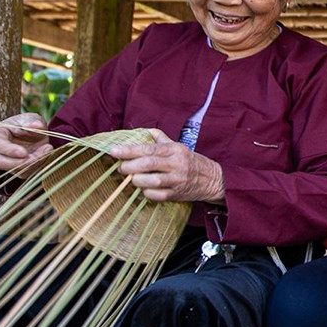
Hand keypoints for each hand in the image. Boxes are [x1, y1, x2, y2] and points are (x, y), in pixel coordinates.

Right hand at [0, 112, 50, 170]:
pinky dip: (38, 166)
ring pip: (14, 170)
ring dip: (33, 163)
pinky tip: (46, 153)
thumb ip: (32, 121)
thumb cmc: (28, 124)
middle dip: (19, 163)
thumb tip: (36, 125)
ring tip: (47, 148)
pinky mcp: (16, 170)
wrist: (35, 135)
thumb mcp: (31, 118)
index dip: (9, 150)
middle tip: (36, 157)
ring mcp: (5, 162)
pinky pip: (25, 173)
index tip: (24, 152)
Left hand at [106, 129, 225, 202]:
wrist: (212, 180)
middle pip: (149, 164)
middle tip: (121, 168)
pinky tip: (143, 189)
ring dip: (138, 180)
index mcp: (175, 150)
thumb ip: (160, 138)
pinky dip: (147, 193)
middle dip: (130, 166)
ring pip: (153, 181)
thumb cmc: (191, 161)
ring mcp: (177, 180)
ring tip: (131, 179)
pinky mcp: (177, 194)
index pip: (149, 149)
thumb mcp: (178, 146)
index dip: (130, 150)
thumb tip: (143, 131)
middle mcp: (177, 164)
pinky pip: (158, 195)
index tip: (114, 151)